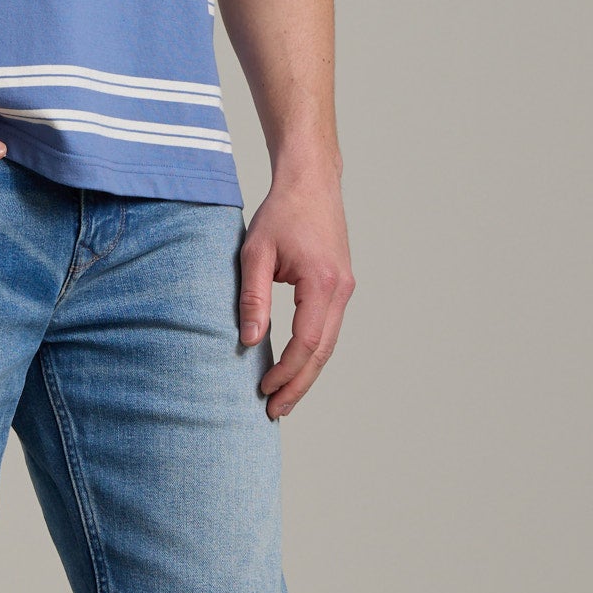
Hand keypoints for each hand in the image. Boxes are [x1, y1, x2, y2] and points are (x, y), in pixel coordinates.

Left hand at [238, 162, 354, 416]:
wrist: (312, 182)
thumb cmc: (282, 212)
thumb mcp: (255, 252)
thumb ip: (252, 298)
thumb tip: (248, 340)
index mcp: (322, 283)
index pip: (306, 342)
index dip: (285, 371)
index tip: (263, 390)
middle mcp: (341, 290)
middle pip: (323, 352)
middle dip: (299, 384)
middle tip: (275, 410)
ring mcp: (345, 289)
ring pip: (328, 344)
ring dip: (307, 372)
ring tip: (283, 397)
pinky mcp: (341, 286)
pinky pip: (328, 329)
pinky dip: (313, 352)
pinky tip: (295, 366)